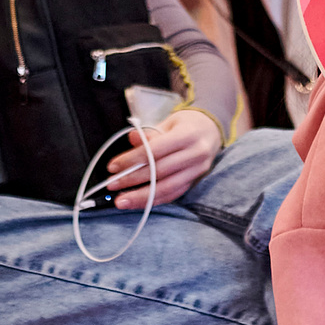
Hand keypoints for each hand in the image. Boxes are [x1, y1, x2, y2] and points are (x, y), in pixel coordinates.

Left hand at [103, 109, 219, 209]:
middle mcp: (196, 154)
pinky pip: (174, 194)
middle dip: (133, 180)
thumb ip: (150, 132)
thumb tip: (131, 139)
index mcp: (188, 135)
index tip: (113, 167)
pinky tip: (139, 203)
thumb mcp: (168, 122)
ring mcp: (198, 170)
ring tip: (122, 201)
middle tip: (112, 185)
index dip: (132, 160)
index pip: (155, 150)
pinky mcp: (196, 181)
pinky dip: (155, 200)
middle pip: (160, 171)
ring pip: (167, 187)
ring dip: (142, 197)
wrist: (212, 130)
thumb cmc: (186, 124)